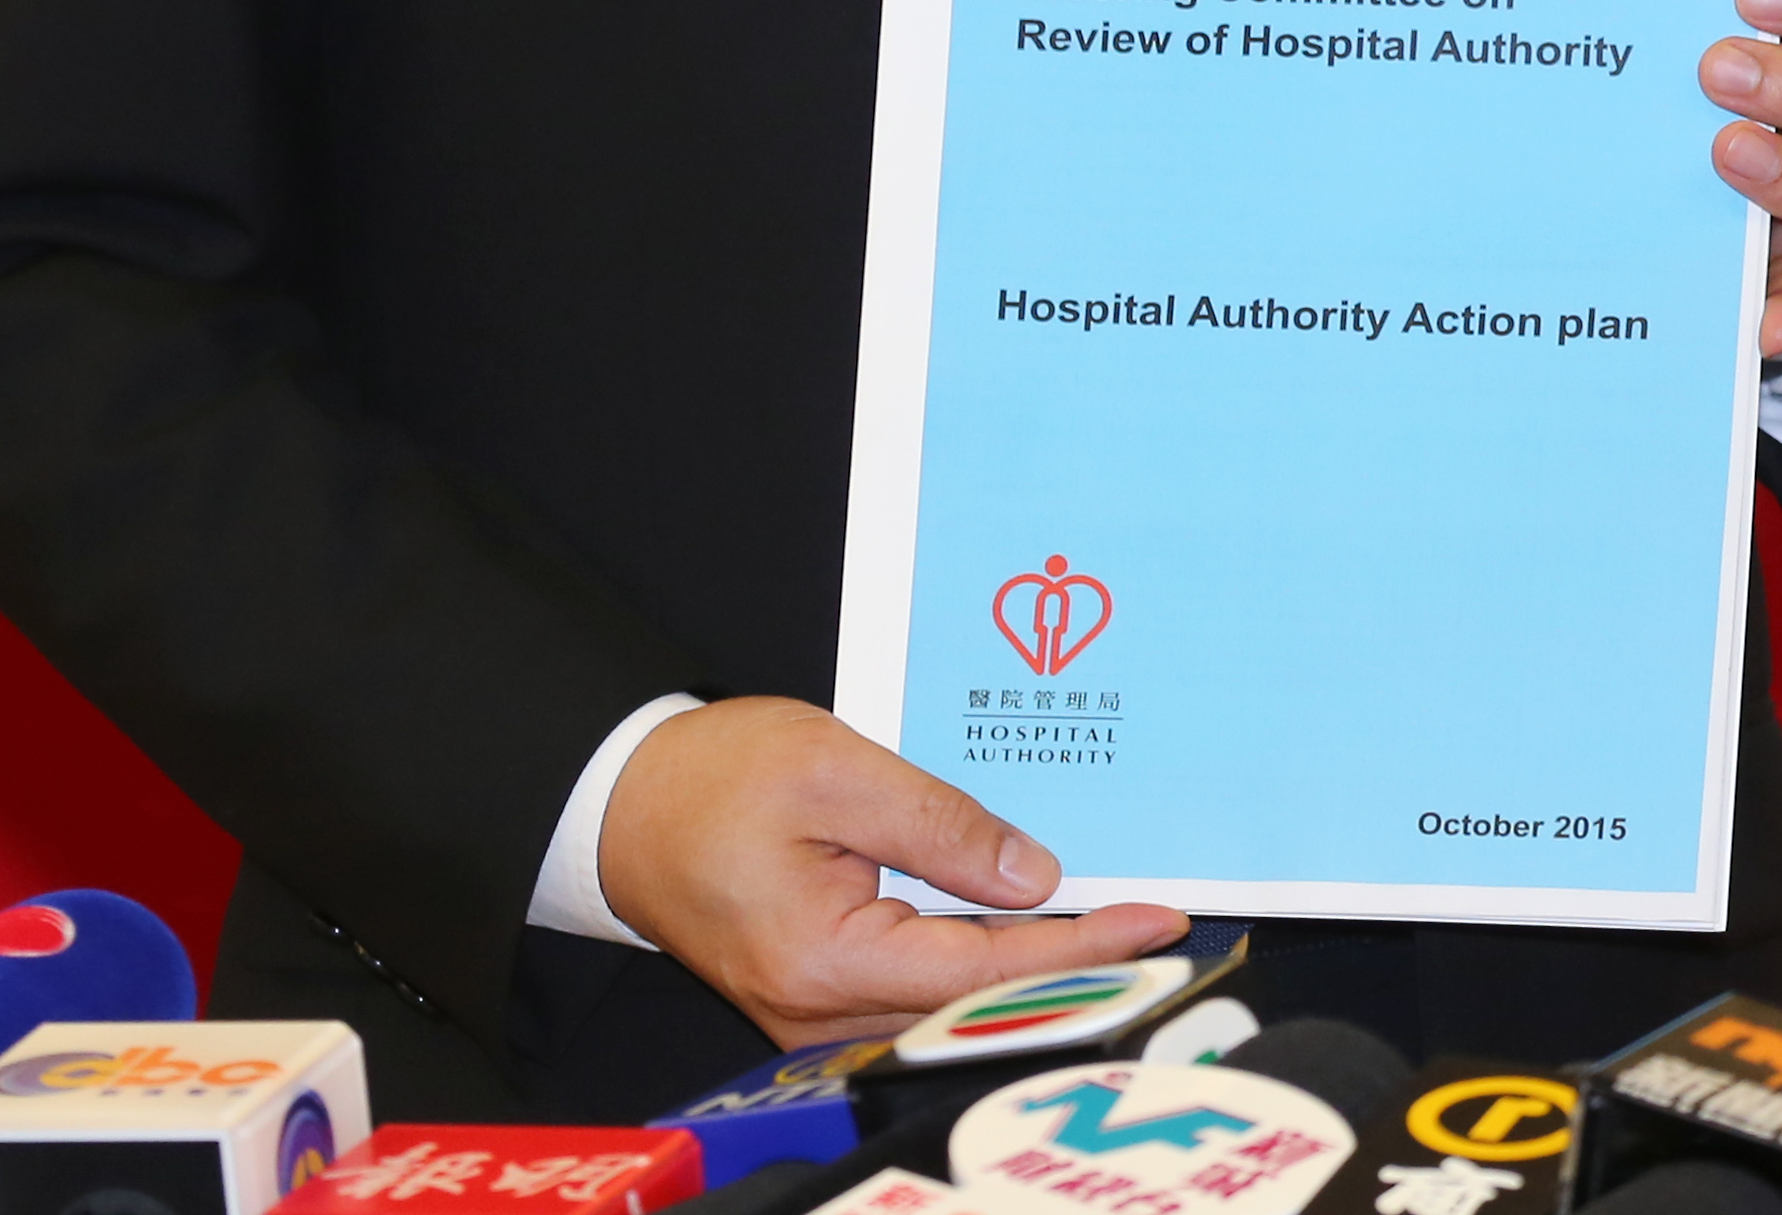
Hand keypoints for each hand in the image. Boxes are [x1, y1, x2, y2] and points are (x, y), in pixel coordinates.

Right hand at [597, 695, 1182, 1047]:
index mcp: (823, 959)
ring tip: (1117, 932)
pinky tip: (1032, 929)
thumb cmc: (712, 778)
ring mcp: (812, 1011)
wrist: (622, 803)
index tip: (1157, 922)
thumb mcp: (835, 769)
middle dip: (1073, 971)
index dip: (1080, 947)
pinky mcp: (814, 992)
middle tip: (1160, 933)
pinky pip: (915, 989)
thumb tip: (1035, 876)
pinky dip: (979, 965)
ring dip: (1032, 973)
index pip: (985, 968)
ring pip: (948, 1005)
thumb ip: (939, 824)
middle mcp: (818, 1009)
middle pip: (974, 1003)